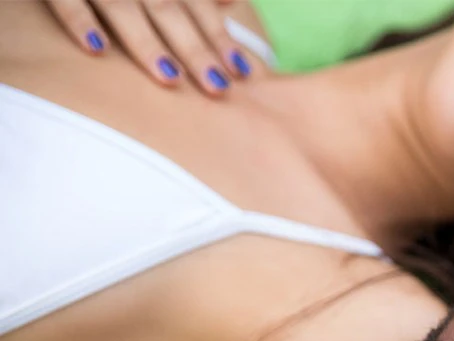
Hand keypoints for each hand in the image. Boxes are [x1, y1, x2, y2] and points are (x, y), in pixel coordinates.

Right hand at [46, 0, 250, 96]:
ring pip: (122, 5)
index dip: (219, 36)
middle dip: (194, 48)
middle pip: (167, 7)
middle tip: (218, 88)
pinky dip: (80, 20)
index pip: (194, 4)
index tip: (242, 72)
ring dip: (146, 41)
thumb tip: (230, 1)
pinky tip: (96, 50)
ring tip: (170, 77)